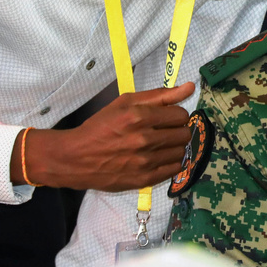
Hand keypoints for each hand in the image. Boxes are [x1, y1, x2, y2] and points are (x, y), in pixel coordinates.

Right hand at [12, 82, 194, 190]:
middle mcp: (144, 140)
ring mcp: (145, 161)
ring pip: (181, 151)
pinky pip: (175, 169)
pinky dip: (171, 162)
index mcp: (139, 117)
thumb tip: (190, 87)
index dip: (175, 115)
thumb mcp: (125, 103)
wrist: (75, 158)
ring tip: (159, 145)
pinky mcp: (144, 179)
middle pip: (184, 133)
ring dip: (174, 146)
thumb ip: (160, 95)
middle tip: (163, 131)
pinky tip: (158, 157)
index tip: (166, 117)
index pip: (181, 115)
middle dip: (177, 130)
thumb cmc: (100, 126)